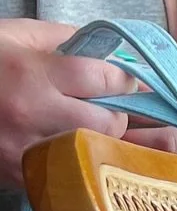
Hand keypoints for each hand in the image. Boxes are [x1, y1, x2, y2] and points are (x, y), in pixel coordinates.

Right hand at [0, 19, 130, 190]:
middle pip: (108, 123)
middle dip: (116, 115)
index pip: (104, 80)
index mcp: (32, 72)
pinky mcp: (20, 175)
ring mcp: (26, 149)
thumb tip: (110, 50)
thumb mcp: (15, 35)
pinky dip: (77, 161)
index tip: (127, 82)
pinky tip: (72, 148)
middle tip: (109, 108)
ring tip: (89, 128)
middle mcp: (32, 113)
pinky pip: (67, 171)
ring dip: (101, 142)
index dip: (125, 80)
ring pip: (93, 153)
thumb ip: (65, 39)